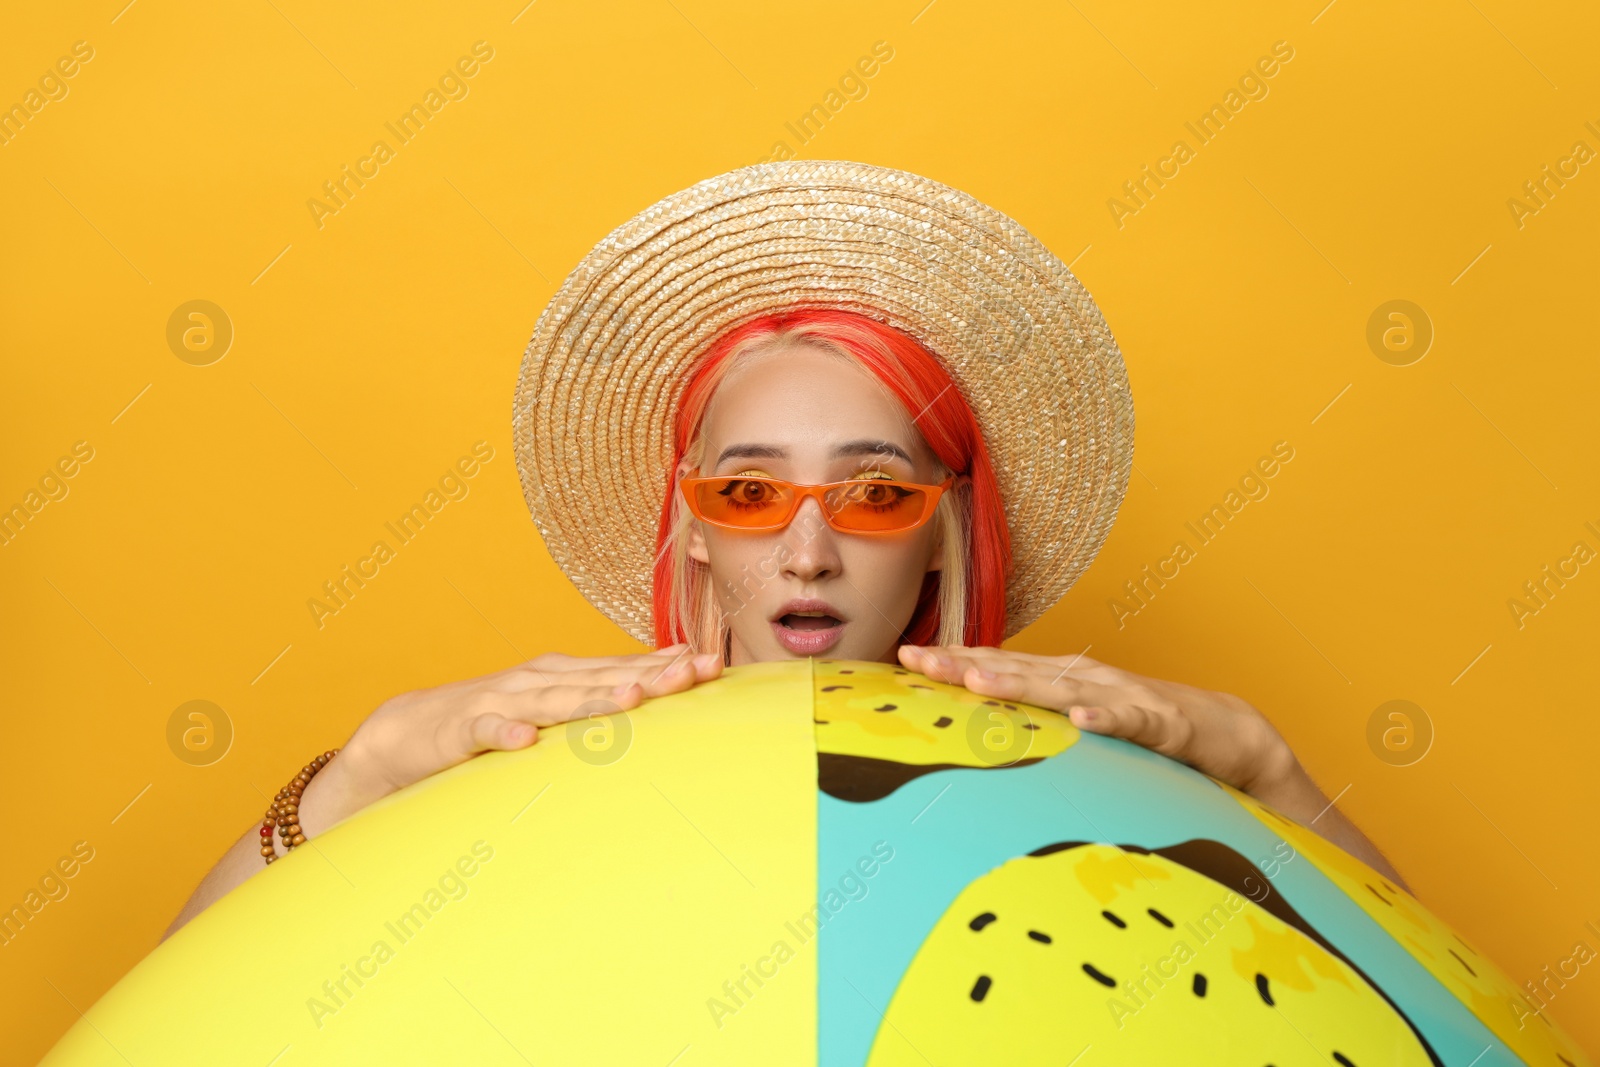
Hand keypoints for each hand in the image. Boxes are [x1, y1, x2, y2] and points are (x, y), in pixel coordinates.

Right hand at [316, 644, 722, 824]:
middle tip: (694, 673)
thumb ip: (602, 695)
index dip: (669, 664)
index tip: (715, 663)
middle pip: (602, 677)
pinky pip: (487, 731)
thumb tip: (667, 681)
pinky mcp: (463, 730)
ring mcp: (501, 701)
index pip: (624, 665)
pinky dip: (506, 733)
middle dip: (651, 674)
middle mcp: (538, 679)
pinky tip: (526, 741)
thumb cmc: (494, 718)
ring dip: (592, 698)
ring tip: (632, 696)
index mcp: (563, 674)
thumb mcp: (553, 705)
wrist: (406, 732)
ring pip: (554, 700)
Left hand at [897, 644, 1297, 796]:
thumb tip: (982, 734)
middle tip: (917, 658)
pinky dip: (1107, 720)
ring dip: (1020, 683)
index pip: (1002, 664)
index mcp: (1068, 679)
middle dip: (965, 663)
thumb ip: (1039, 724)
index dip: (955, 658)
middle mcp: (1089, 680)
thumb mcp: (1084, 724)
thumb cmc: (1149, 729)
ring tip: (975, 680)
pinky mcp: (1165, 725)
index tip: (906, 656)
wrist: (1231, 733)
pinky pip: (1132, 723)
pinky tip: (1081, 722)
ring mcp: (1126, 698)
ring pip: (1065, 689)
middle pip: (1018, 668)